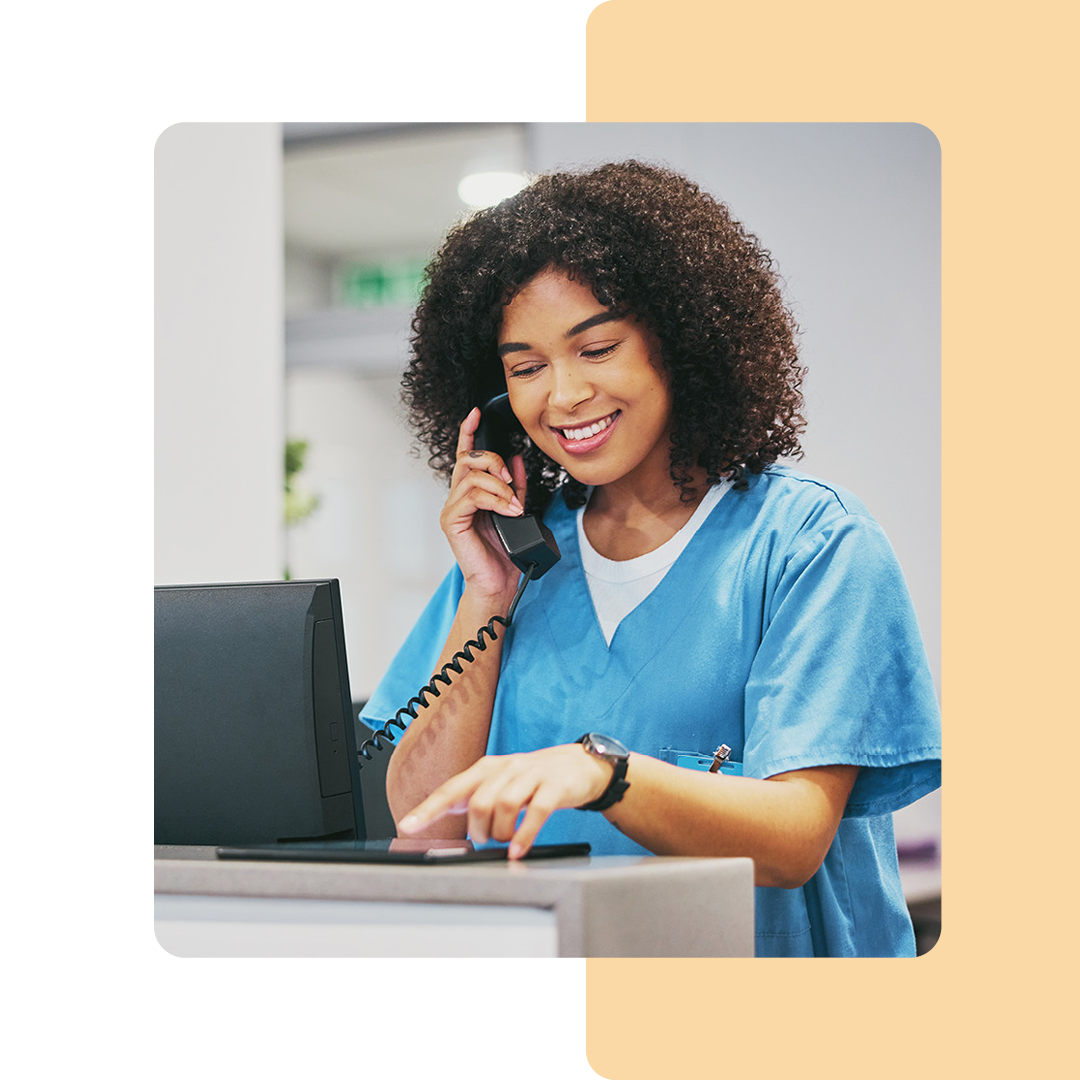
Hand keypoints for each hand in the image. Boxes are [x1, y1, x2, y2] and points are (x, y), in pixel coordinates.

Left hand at [397, 744, 613, 858]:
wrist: (579, 766)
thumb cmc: (534, 779)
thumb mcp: (501, 784)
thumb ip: (473, 798)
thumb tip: (439, 818)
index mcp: (487, 768)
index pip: (452, 789)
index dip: (428, 809)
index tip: (407, 826)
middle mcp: (506, 768)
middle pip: (478, 801)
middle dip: (478, 830)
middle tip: (486, 839)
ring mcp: (531, 776)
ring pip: (504, 806)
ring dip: (501, 833)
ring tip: (505, 842)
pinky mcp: (554, 787)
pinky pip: (536, 812)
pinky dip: (524, 835)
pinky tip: (519, 850)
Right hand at [441, 407, 528, 601]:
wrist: (500, 583)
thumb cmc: (506, 553)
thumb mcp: (517, 510)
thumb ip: (516, 486)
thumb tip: (516, 460)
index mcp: (471, 493)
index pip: (466, 455)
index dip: (468, 432)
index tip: (475, 413)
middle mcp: (458, 497)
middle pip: (469, 460)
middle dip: (493, 462)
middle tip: (512, 481)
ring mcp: (453, 509)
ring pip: (473, 477)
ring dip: (500, 487)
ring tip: (515, 506)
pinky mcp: (452, 521)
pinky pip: (471, 497)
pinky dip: (494, 500)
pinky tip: (508, 510)